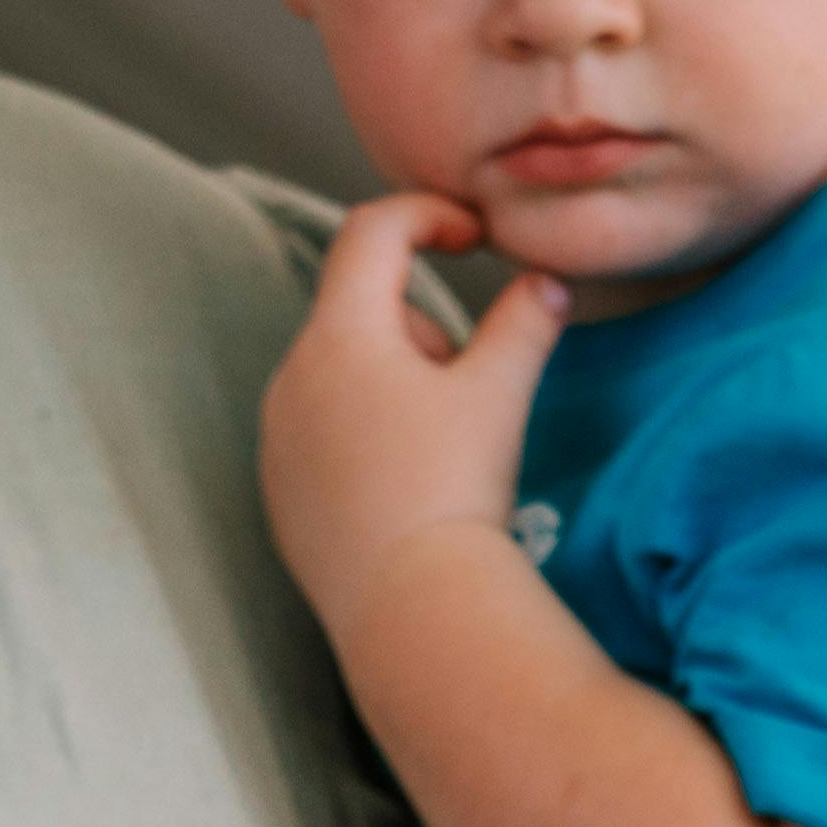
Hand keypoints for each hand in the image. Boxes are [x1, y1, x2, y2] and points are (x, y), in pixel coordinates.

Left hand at [259, 193, 563, 632]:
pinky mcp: (278, 493)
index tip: (472, 236)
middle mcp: (292, 377)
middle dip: (421, 330)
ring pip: (340, 376)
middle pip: (360, 311)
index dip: (427, 216)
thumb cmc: (455, 493)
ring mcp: (277, 438)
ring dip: (392, 386)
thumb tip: (549, 282)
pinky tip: (406, 491)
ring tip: (439, 451)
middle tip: (468, 386)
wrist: (411, 611)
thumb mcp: (500, 395)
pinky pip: (322, 436)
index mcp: (341, 336)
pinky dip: (363, 441)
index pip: (373, 232)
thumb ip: (526, 322)